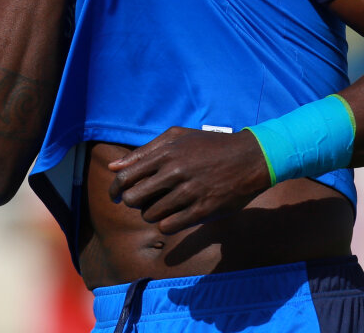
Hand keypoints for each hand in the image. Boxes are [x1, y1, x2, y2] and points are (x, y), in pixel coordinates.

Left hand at [107, 128, 272, 233]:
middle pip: (134, 198)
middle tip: (142, 201)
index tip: (115, 196)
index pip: (125, 176)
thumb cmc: (210, 146)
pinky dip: (166, 224)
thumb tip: (114, 167)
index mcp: (166, 152)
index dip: (115, 189)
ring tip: (163, 206)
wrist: (250, 158)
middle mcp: (175, 171)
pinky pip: (168, 226)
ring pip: (150, 215)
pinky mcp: (203, 210)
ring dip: (152, 214)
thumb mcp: (178, 137)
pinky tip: (173, 216)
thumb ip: (145, 151)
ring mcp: (189, 192)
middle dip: (133, 202)